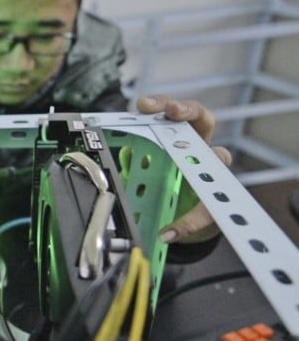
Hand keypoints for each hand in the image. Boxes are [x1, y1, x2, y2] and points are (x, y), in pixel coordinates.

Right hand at [135, 94, 231, 243]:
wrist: (184, 204)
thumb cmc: (197, 205)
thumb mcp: (200, 217)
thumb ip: (189, 223)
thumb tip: (167, 234)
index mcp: (212, 164)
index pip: (217, 153)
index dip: (210, 154)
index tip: (192, 158)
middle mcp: (196, 146)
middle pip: (198, 117)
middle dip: (184, 109)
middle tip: (167, 111)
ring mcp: (173, 139)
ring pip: (171, 114)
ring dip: (158, 106)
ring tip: (142, 107)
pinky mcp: (152, 140)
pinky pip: (146, 123)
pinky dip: (135, 120)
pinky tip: (123, 120)